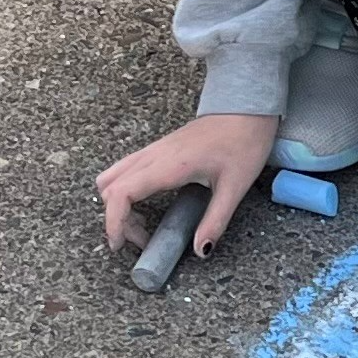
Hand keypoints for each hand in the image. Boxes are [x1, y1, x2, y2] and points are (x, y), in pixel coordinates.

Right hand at [96, 113, 274, 255]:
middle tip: (140, 240)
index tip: (121, 245)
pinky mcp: (159, 148)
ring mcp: (154, 149)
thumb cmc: (244, 141)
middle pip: (110, 188)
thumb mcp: (234, 187)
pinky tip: (148, 204)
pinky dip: (125, 191)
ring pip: (114, 176)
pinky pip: (126, 169)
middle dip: (116, 219)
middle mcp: (154, 155)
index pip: (120, 194)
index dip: (113, 223)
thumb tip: (202, 250)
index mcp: (168, 166)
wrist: (247, 106)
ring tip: (142, 224)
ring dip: (118, 203)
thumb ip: (215, 220)